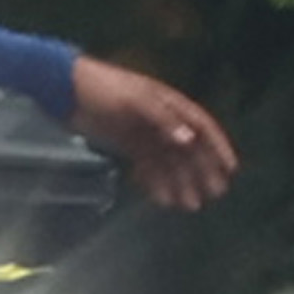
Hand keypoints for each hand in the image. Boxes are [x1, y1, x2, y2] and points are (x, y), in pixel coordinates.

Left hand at [68, 56, 237, 208]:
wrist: (62, 88)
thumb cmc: (100, 88)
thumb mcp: (132, 100)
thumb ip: (162, 119)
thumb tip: (189, 140)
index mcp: (167, 102)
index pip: (201, 125)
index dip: (218, 147)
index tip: (231, 169)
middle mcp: (160, 118)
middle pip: (187, 147)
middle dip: (201, 171)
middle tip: (213, 195)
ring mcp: (143, 131)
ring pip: (168, 161)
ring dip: (180, 182)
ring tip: (189, 206)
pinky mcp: (125, 142)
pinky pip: (147, 164)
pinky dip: (155, 181)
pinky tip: (162, 199)